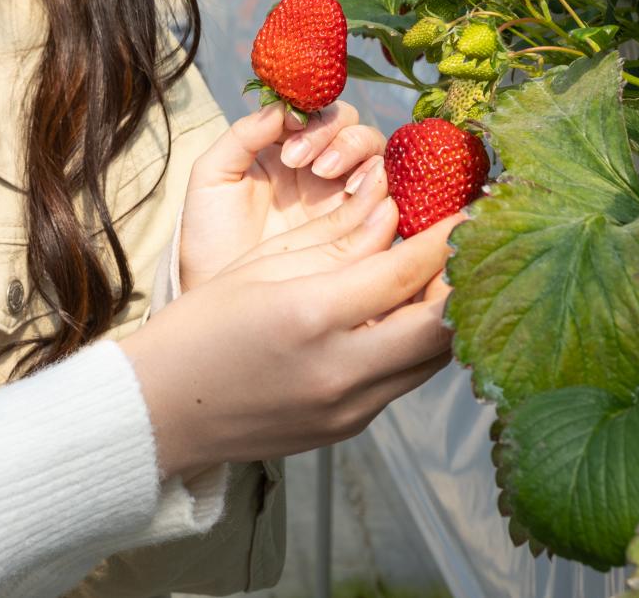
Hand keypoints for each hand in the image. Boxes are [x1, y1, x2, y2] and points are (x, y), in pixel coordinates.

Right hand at [120, 207, 459, 477]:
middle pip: (441, 325)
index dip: (448, 237)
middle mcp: (340, 367)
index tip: (474, 210)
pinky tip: (406, 319)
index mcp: (311, 314)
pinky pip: (403, 382)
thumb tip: (392, 213)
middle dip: (466, 281)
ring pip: (432, 360)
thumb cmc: (201, 327)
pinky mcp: (349, 428)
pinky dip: (415, 346)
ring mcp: (349, 407)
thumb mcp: (261, 268)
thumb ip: (333, 242)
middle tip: (476, 247)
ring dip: (447, 318)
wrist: (162, 410)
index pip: (405, 271)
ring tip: (448, 279)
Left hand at [179, 102, 387, 290]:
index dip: (312, 116)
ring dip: (362, 158)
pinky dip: (386, 189)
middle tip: (313, 164)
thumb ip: (241, 137)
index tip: (291, 133)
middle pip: (354, 129)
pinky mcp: (363, 230)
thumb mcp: (212, 178)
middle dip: (339, 137)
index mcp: (285, 148)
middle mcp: (320, 169)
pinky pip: (390, 200)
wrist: (217, 296)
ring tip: (332, 179)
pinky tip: (366, 196)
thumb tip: (281, 108)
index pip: (317, 112)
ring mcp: (344, 198)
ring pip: (376, 158)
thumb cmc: (209, 236)